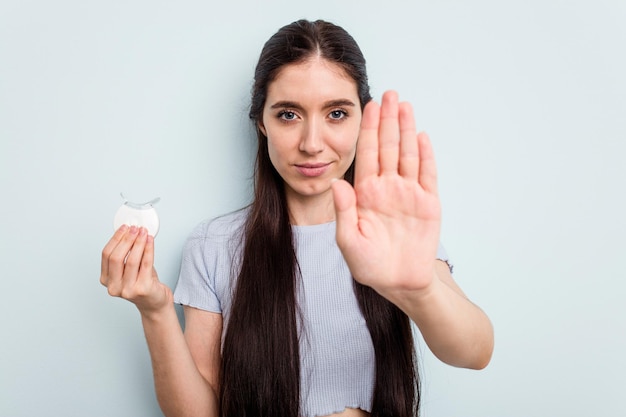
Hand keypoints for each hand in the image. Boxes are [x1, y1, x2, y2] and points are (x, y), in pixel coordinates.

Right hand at [100, 225, 171, 314]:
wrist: (154, 302)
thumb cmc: (142, 283)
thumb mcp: (129, 268)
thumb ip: (126, 253)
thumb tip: (130, 231)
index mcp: (106, 280)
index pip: (106, 255)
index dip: (115, 239)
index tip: (124, 228)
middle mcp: (114, 286)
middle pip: (116, 257)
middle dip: (126, 239)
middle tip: (135, 228)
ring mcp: (127, 290)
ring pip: (131, 260)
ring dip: (138, 242)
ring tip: (144, 232)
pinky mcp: (143, 289)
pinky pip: (146, 263)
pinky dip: (148, 249)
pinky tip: (150, 241)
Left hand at [332, 90, 440, 296]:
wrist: (399, 283)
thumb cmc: (370, 266)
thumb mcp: (349, 241)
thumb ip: (344, 212)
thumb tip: (337, 183)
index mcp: (365, 194)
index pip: (366, 154)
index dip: (368, 130)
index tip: (368, 106)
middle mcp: (387, 188)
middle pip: (388, 147)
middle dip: (387, 120)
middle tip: (389, 94)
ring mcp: (408, 194)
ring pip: (407, 154)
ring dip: (406, 130)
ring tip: (405, 105)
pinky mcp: (428, 204)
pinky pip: (427, 174)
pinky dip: (425, 155)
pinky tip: (421, 135)